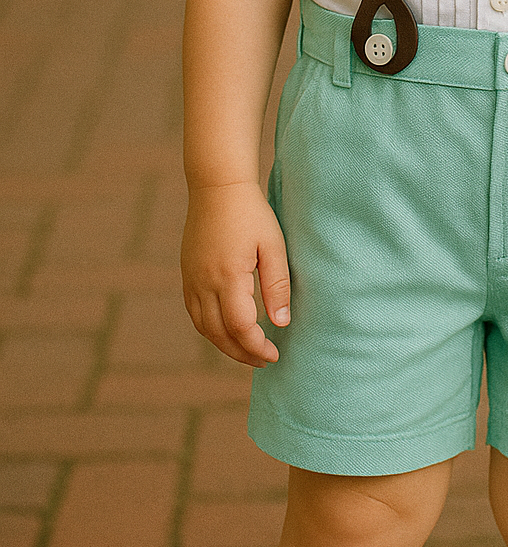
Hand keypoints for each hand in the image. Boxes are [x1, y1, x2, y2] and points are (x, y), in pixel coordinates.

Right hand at [181, 181, 290, 367]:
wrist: (217, 186)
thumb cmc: (251, 213)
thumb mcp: (274, 245)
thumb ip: (277, 285)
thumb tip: (281, 323)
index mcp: (228, 276)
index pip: (240, 327)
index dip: (257, 346)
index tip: (274, 354)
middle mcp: (204, 282)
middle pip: (219, 334)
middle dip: (242, 353)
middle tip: (264, 360)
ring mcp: (191, 279)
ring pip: (203, 327)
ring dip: (224, 345)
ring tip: (247, 351)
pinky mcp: (187, 274)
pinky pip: (194, 313)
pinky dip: (209, 329)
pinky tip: (226, 330)